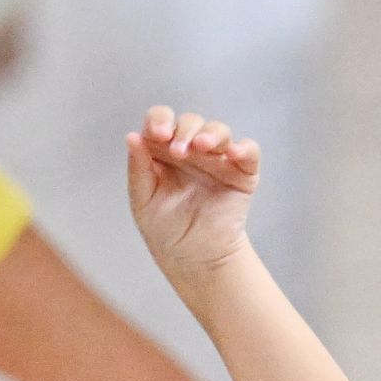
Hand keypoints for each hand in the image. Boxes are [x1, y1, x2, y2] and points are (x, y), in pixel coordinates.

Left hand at [126, 107, 259, 288]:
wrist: (196, 260)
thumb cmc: (167, 231)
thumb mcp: (143, 200)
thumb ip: (138, 168)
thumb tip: (132, 136)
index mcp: (163, 152)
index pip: (161, 121)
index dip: (159, 120)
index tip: (156, 135)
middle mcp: (192, 151)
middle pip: (190, 122)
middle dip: (184, 130)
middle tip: (179, 151)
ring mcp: (218, 161)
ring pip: (219, 131)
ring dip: (211, 133)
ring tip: (202, 147)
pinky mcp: (242, 174)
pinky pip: (249, 151)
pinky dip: (244, 147)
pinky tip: (232, 152)